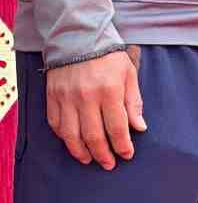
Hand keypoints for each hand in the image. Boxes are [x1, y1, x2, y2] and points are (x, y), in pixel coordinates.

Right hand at [45, 46, 145, 169]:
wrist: (79, 38)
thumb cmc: (109, 57)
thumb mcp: (129, 74)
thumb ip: (134, 102)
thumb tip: (139, 128)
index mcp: (110, 91)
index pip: (117, 127)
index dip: (122, 145)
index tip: (127, 155)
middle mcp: (86, 97)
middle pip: (93, 135)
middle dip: (103, 154)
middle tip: (109, 164)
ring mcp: (66, 99)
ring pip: (71, 135)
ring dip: (81, 152)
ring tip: (90, 159)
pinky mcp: (52, 98)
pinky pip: (56, 125)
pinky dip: (64, 138)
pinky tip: (73, 144)